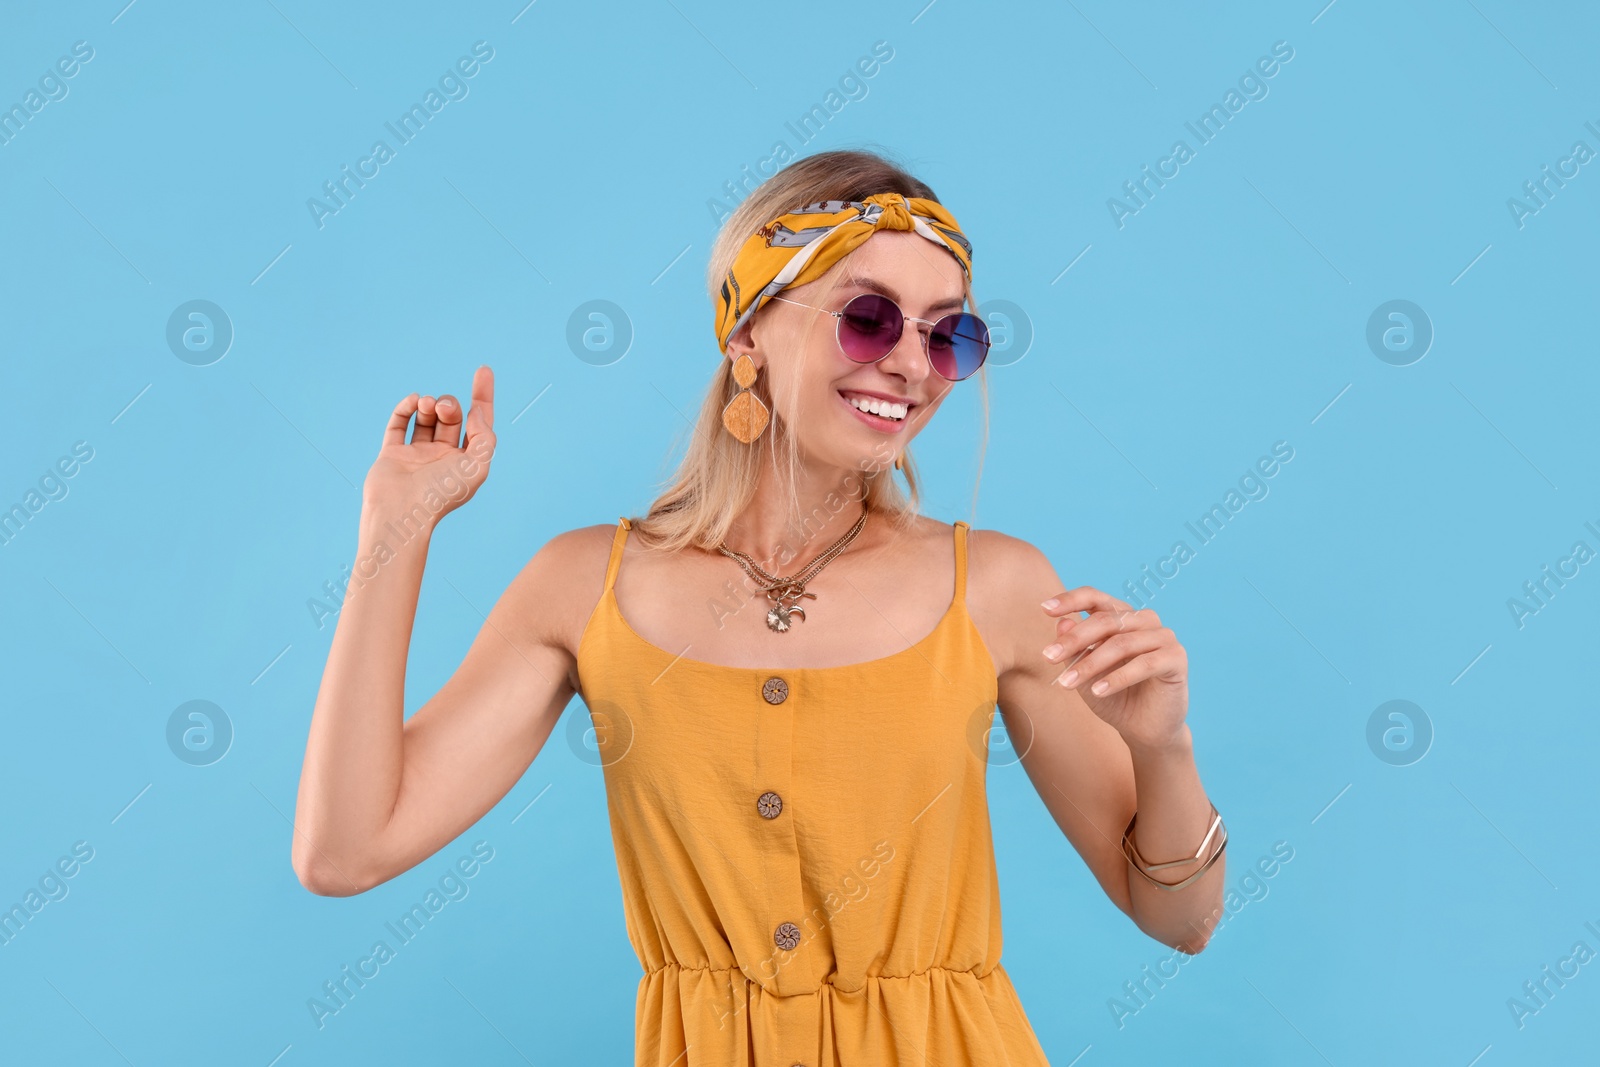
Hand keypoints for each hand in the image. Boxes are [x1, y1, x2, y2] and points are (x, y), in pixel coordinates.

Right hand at [363, 365, 496, 524]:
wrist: (402, 512)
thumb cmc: (442, 494)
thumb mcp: (478, 467)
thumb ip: (485, 437)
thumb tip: (476, 413)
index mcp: (466, 461)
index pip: (479, 422)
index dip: (483, 395)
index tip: (484, 370)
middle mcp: (443, 457)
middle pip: (452, 416)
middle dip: (451, 404)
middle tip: (444, 407)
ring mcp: (417, 455)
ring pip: (426, 417)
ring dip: (430, 404)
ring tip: (427, 405)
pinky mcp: (392, 454)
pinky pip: (399, 423)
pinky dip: (405, 408)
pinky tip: (413, 401)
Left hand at [1040, 587, 1188, 751]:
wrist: (1144, 730)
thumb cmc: (1114, 697)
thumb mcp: (1085, 674)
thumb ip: (1075, 650)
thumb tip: (1062, 623)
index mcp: (1122, 617)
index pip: (1095, 598)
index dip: (1070, 600)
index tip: (1044, 609)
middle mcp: (1144, 620)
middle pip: (1105, 620)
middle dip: (1073, 640)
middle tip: (1048, 657)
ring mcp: (1163, 636)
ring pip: (1121, 643)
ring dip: (1090, 663)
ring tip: (1066, 683)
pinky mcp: (1176, 658)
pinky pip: (1144, 664)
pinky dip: (1117, 678)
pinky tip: (1097, 692)